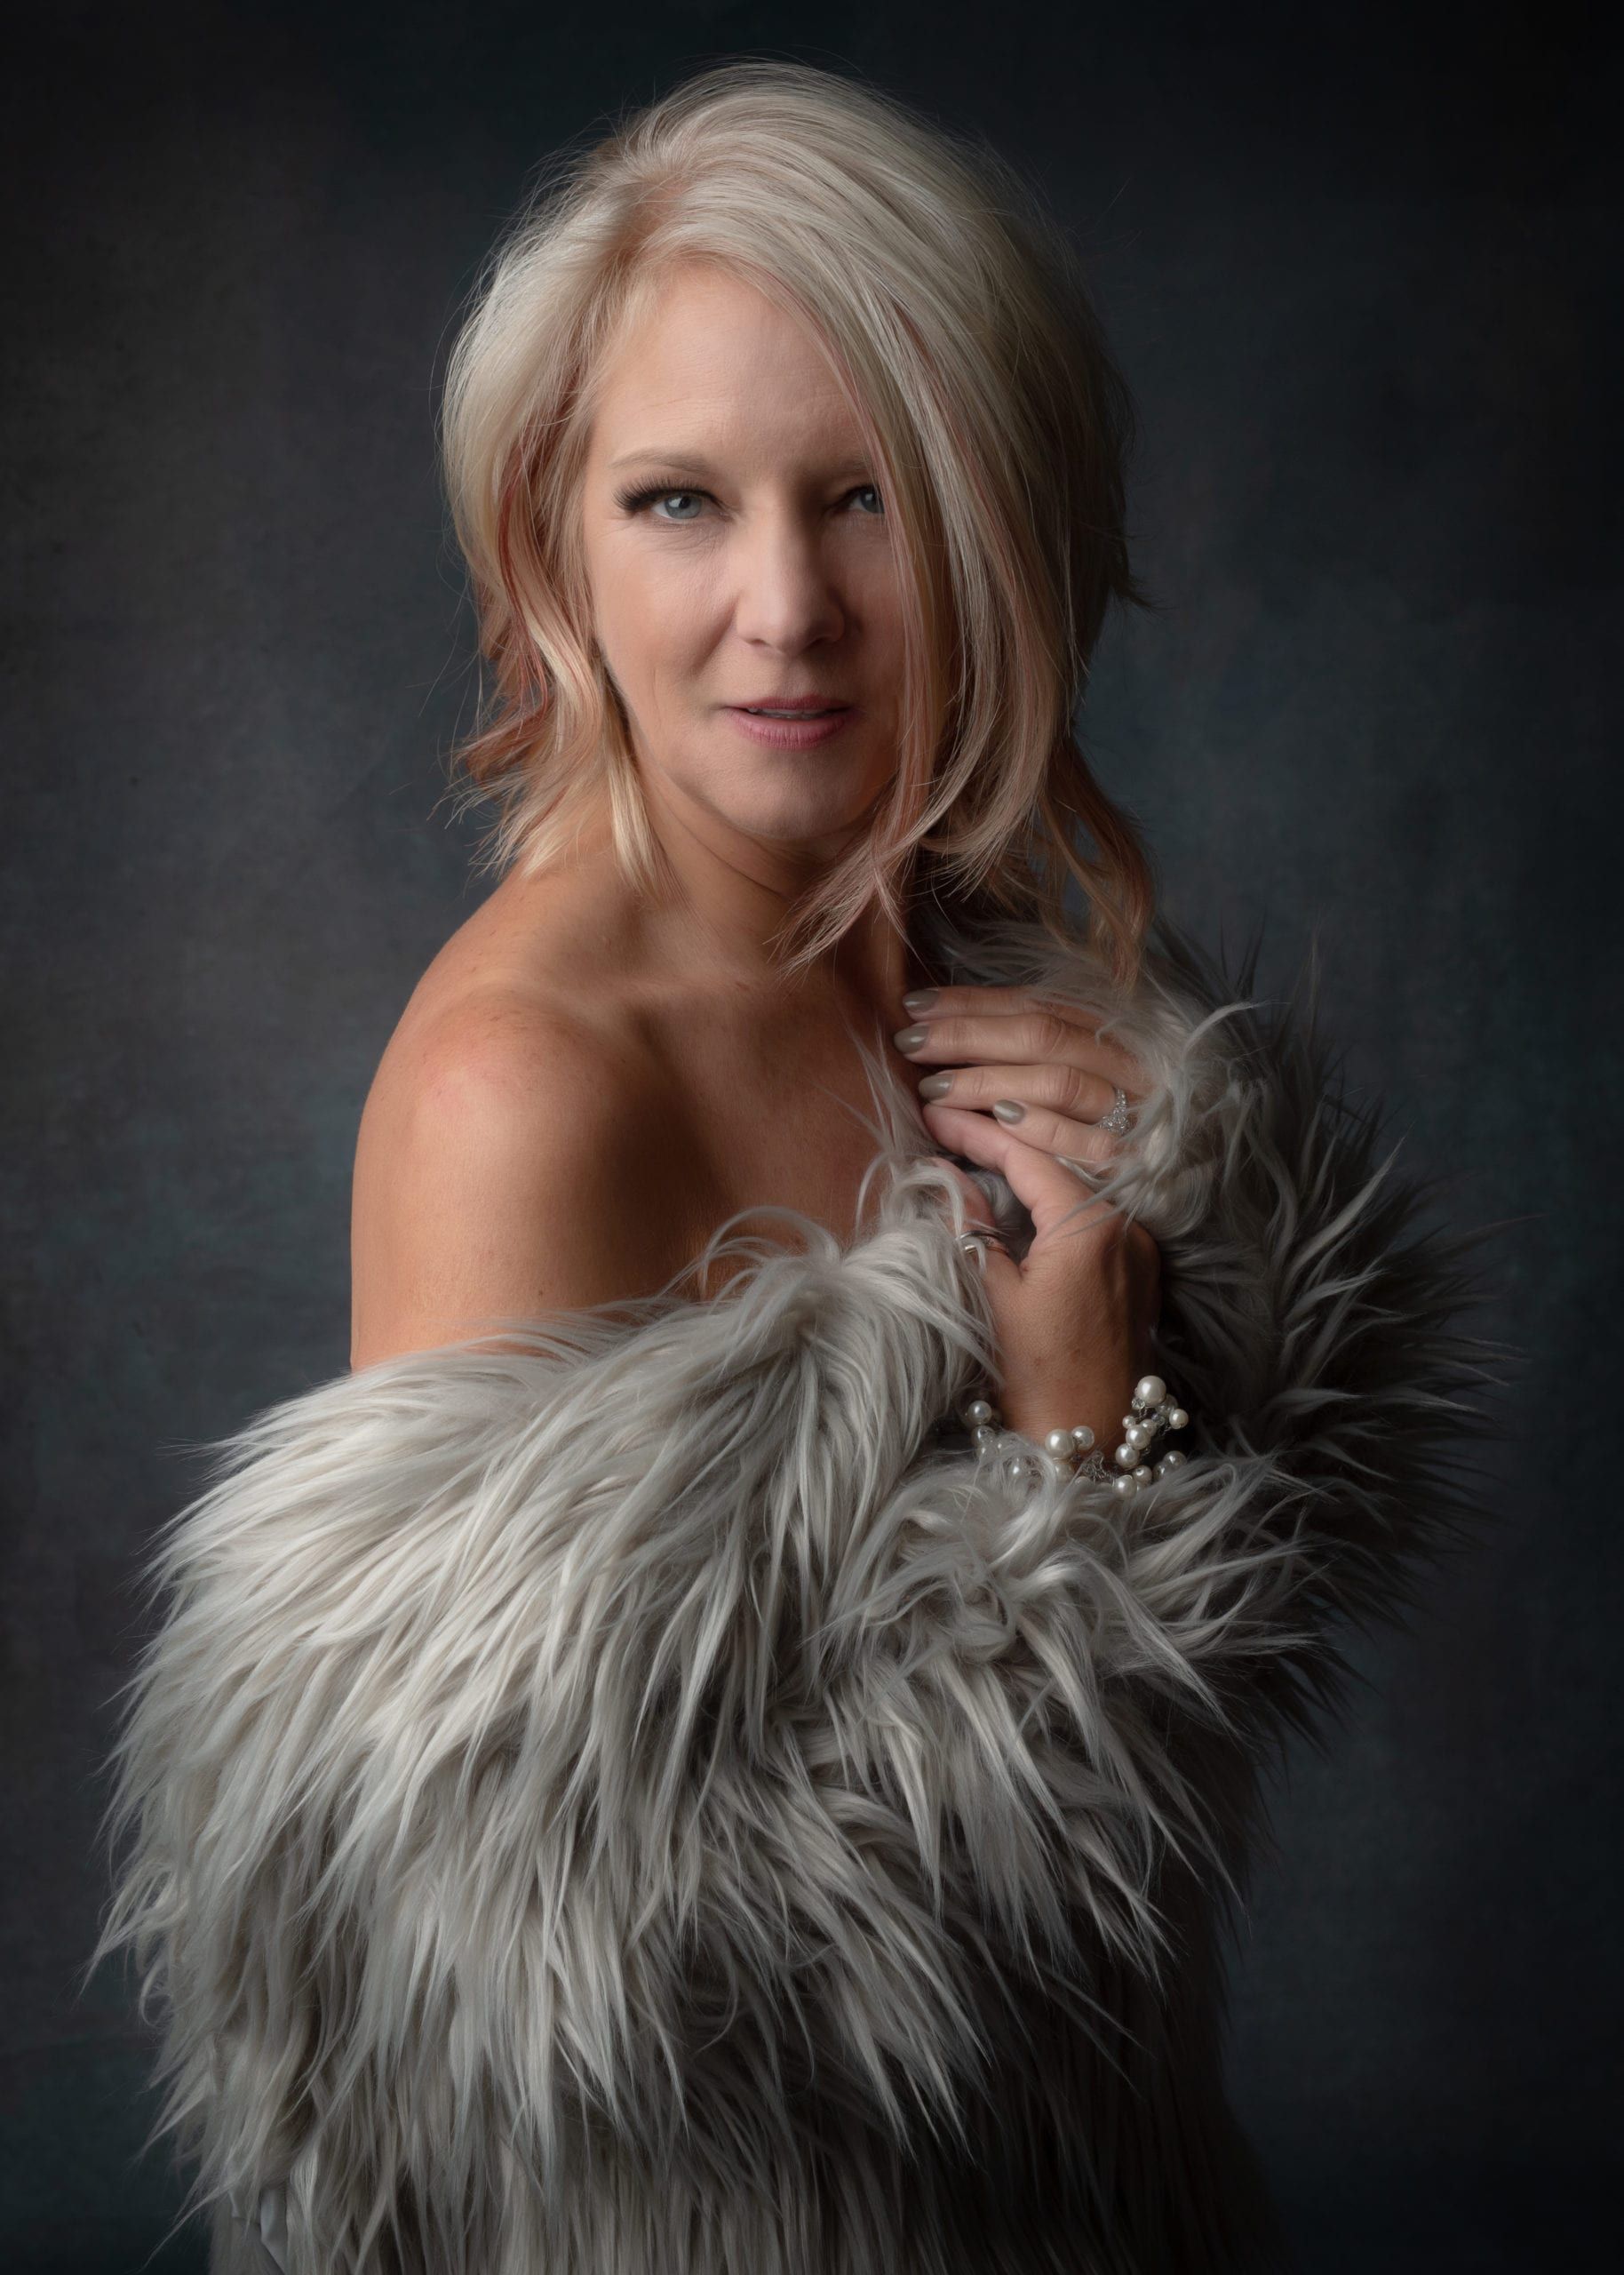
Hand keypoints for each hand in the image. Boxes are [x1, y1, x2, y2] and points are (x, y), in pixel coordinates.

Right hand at [894, 985, 1161, 1450]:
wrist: (1089, 1450)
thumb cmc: (1036, 1383)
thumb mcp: (990, 1298)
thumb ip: (972, 1227)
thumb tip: (949, 1174)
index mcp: (1094, 1228)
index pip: (1028, 1153)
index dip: (974, 1130)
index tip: (932, 1111)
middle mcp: (1129, 1227)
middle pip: (1060, 1155)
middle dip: (1002, 1129)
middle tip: (948, 1108)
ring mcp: (1140, 1249)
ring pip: (1079, 1178)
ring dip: (1028, 1156)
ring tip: (976, 1136)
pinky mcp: (1140, 1272)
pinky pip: (1094, 1210)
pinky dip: (1053, 1190)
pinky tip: (1017, 1184)